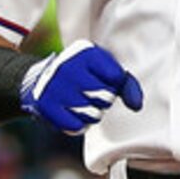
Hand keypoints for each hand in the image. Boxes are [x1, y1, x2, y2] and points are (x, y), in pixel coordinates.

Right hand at [18, 39, 142, 134]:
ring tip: (81, 102)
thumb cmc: (83, 75)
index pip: (116, 78)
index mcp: (85, 51)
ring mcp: (55, 86)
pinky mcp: (46, 105)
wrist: (43, 81)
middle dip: (104, 101)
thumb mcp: (105, 70)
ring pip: (93, 115)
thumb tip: (136, 106)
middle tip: (91, 93)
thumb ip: (126, 84)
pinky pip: (76, 127)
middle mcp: (68, 65)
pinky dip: (78, 124)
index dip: (114, 84)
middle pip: (106, 98)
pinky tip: (70, 112)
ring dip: (92, 114)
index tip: (103, 79)